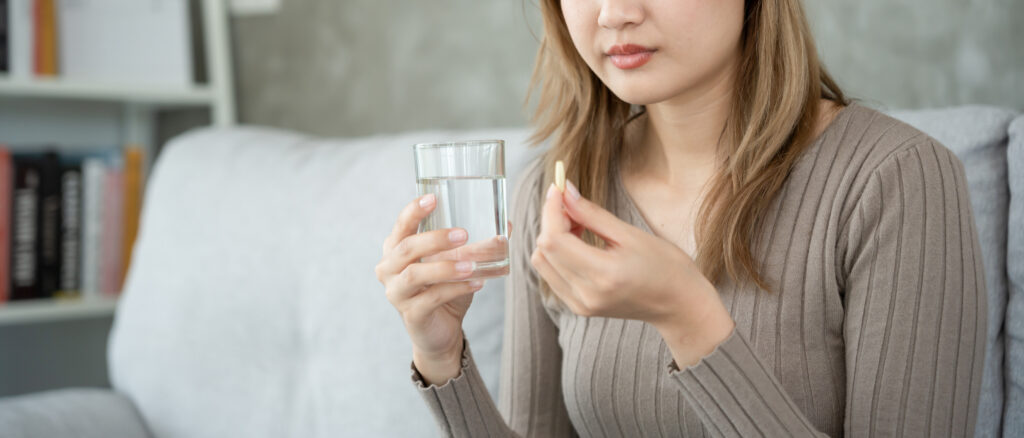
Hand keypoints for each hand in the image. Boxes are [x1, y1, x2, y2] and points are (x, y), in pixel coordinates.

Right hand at [375, 193, 510, 381]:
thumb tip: (506, 224)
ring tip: (473, 265)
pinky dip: (456, 289)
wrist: (440, 331)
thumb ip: (474, 244)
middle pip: (406, 248)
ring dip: (446, 267)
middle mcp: (389, 269)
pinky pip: (431, 299)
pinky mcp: (411, 315)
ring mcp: (396, 293)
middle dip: (435, 238)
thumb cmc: (444, 289)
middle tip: (464, 234)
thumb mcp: (457, 262)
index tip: (434, 198)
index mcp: (396, 249)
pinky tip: (477, 283)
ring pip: (415, 275)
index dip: (414, 211)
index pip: (401, 225)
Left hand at [530, 180, 733, 365]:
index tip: (559, 188)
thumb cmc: (664, 266)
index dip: (551, 210)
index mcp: (603, 274)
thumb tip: (564, 191)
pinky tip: (578, 242)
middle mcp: (586, 294)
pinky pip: (551, 275)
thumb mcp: (630, 234)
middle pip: (544, 250)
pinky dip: (557, 254)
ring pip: (542, 263)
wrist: (678, 304)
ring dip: (552, 237)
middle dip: (551, 220)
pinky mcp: (578, 307)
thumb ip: (592, 214)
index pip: (555, 240)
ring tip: (579, 224)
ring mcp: (580, 304)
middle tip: (573, 203)